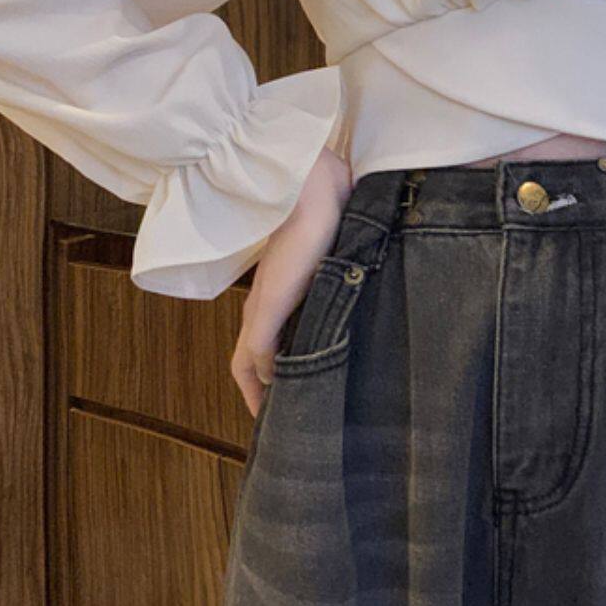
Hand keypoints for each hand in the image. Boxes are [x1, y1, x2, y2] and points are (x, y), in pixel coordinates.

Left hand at [230, 145, 352, 417]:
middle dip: (266, 390)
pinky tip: (274, 401)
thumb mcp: (337, 254)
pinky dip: (259, 383)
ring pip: (248, 365)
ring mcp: (261, 309)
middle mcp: (263, 304)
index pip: (266, 340)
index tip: (293, 391)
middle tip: (285, 417)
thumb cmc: (328, 210)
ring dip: (260, 392)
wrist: (311, 187)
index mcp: (278, 291)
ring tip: (276, 418)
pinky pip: (252, 359)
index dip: (275, 369)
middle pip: (251, 360)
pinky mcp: (265, 310)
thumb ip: (339, 276)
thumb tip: (357, 293)